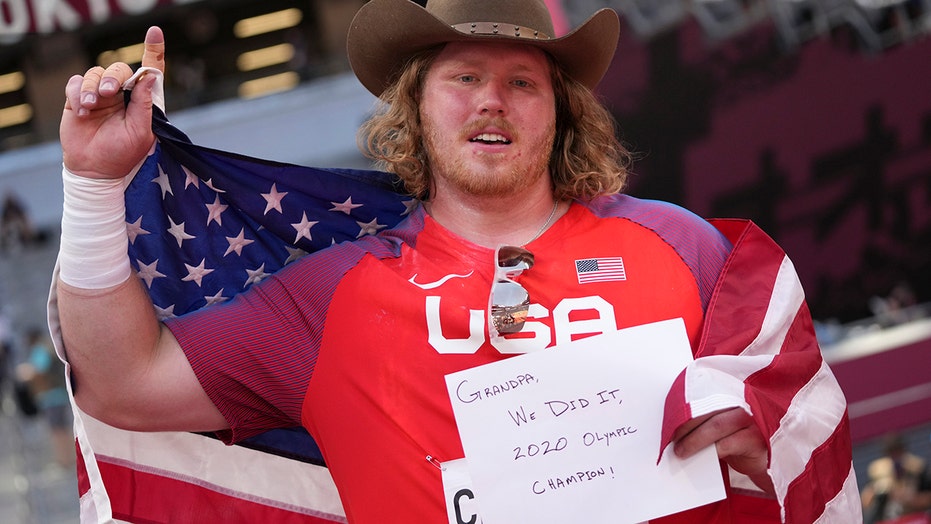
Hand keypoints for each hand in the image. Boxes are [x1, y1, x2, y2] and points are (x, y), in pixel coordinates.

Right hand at [61, 26, 166, 179]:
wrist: (94, 169)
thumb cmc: (122, 153)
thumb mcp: (140, 131)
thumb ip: (144, 104)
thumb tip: (150, 76)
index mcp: (141, 101)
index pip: (149, 71)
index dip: (153, 50)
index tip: (154, 32)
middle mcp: (121, 94)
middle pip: (118, 68)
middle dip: (113, 76)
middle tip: (108, 93)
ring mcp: (99, 95)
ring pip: (95, 72)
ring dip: (92, 87)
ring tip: (91, 106)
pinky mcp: (78, 98)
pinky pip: (76, 81)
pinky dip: (78, 92)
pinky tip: (82, 110)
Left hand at [672, 407, 774, 494]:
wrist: (763, 459)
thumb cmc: (737, 440)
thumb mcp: (719, 428)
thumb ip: (703, 423)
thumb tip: (673, 432)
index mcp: (728, 395)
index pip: (702, 397)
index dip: (683, 408)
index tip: (667, 422)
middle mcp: (739, 403)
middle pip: (706, 409)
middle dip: (685, 425)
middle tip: (671, 440)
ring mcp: (750, 419)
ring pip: (716, 425)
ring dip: (695, 440)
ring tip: (681, 452)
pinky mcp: (756, 438)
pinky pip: (729, 443)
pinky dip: (712, 450)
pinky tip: (704, 457)